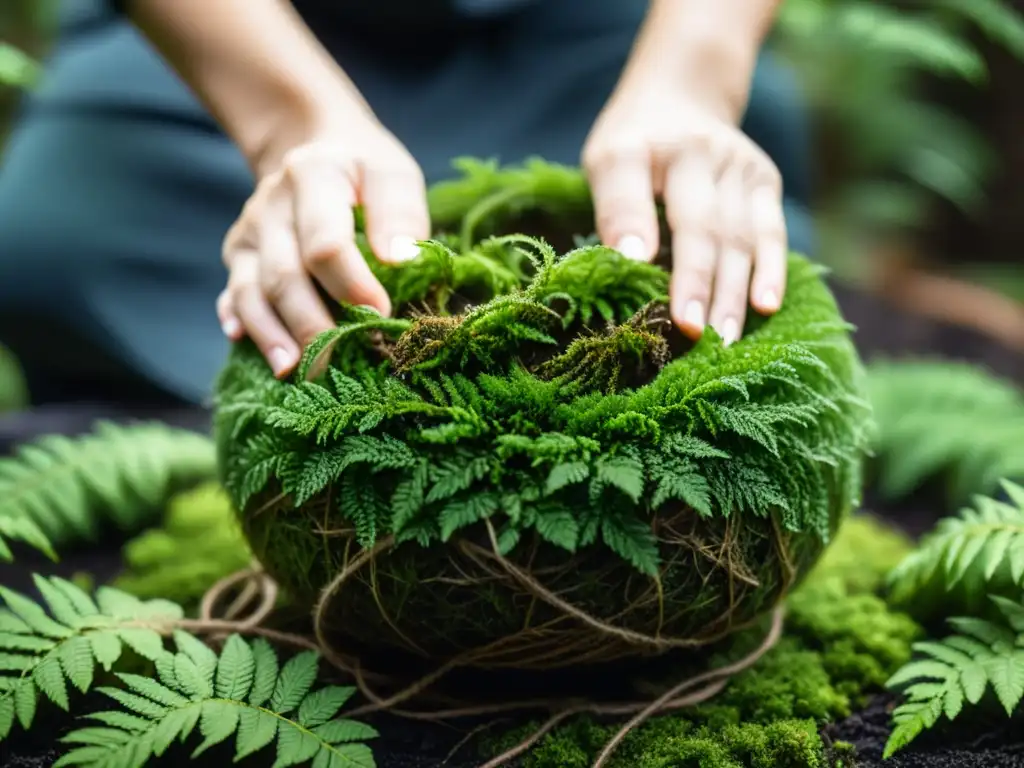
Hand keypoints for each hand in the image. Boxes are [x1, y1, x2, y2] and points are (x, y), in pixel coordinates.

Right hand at [217, 114, 429, 376]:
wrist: (312, 146)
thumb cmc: (362, 170)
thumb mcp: (391, 174)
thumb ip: (400, 213)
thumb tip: (402, 259)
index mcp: (312, 176)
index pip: (325, 242)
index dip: (352, 284)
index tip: (381, 314)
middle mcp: (271, 205)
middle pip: (285, 275)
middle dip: (311, 325)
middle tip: (336, 362)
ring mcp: (249, 232)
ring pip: (251, 291)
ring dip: (270, 334)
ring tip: (290, 370)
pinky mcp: (239, 255)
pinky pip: (232, 293)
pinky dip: (236, 319)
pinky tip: (243, 343)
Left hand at [582, 86, 787, 344]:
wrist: (684, 95)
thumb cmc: (636, 146)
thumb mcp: (607, 162)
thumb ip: (615, 209)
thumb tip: (631, 261)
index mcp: (644, 147)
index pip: (635, 197)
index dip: (635, 234)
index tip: (635, 275)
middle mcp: (700, 151)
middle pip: (699, 226)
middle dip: (696, 283)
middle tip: (692, 334)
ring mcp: (740, 165)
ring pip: (739, 235)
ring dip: (732, 291)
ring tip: (724, 340)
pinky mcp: (766, 180)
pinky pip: (771, 232)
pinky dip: (770, 271)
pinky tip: (766, 307)